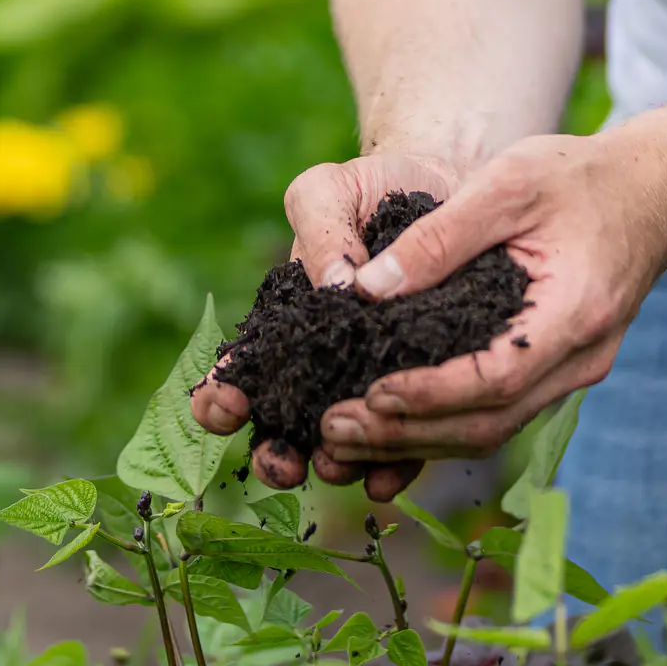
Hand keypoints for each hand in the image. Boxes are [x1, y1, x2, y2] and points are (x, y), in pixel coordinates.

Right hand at [188, 147, 463, 496]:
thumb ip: (319, 231)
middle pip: (283, 427)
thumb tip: (337, 285)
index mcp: (282, 323)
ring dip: (336, 465)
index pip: (239, 369)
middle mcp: (319, 365)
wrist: (448, 189)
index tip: (224, 404)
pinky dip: (396, 464)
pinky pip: (406, 439)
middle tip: (284, 462)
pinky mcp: (420, 393)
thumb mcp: (329, 191)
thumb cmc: (371, 190)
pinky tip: (392, 476)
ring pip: (344, 444)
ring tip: (339, 466)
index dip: (219, 396)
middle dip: (276, 455)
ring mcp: (368, 384)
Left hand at [310, 125, 666, 494]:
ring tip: (345, 434)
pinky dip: (445, 422)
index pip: (497, 378)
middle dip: (408, 434)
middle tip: (333, 430)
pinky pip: (500, 412)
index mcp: (574, 312)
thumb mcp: (508, 183)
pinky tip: (392, 420)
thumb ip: (440, 235)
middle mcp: (582, 358)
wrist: (654, 190)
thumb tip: (367, 287)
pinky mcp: (561, 370)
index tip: (371, 394)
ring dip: (419, 439)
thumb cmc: (581, 176)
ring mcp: (576, 371)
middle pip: (489, 423)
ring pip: (493, 428)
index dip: (431, 395)